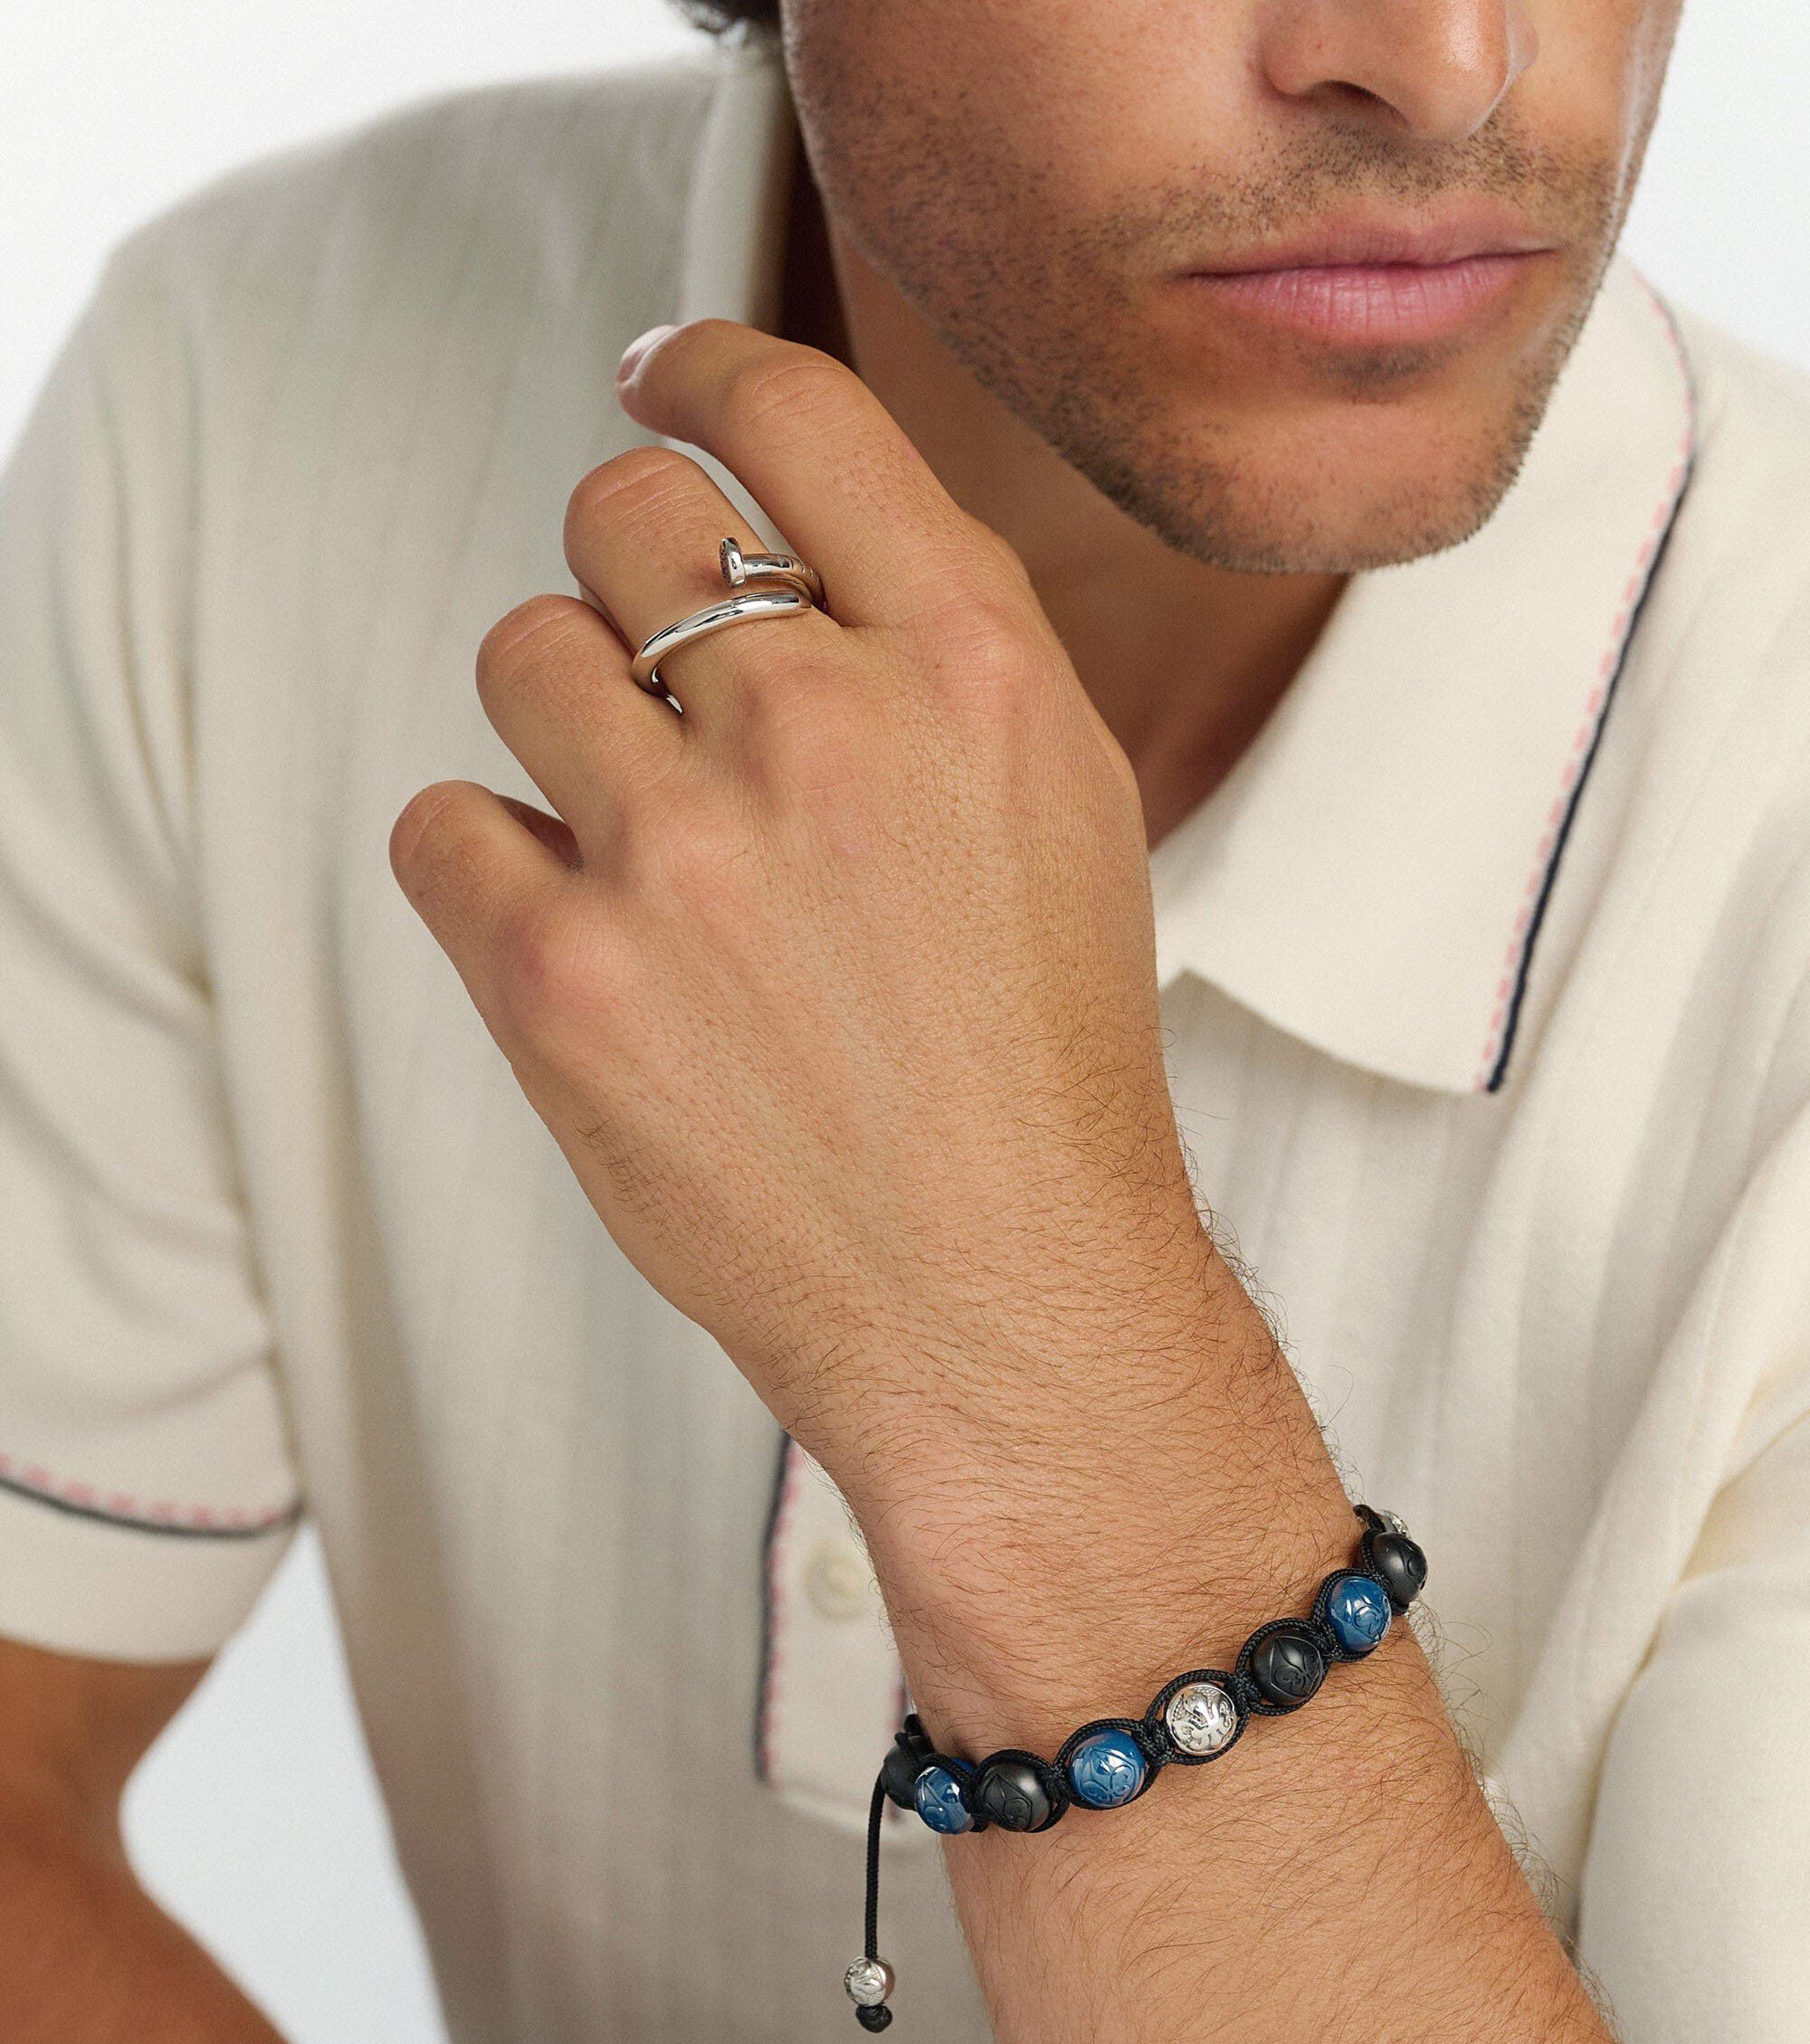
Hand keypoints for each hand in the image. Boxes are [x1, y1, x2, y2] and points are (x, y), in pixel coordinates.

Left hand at [389, 319, 1214, 1538]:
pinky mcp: (562, 978)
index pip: (794, 412)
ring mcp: (684, 853)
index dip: (699, 373)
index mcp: (972, 668)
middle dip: (629, 595)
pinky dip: (494, 871)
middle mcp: (827, 729)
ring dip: (566, 735)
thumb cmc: (1037, 1068)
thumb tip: (774, 535)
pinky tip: (590, 947)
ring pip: (523, 654)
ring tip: (650, 859)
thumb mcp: (1059, 811)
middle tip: (670, 710)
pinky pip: (443, 821)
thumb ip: (933, 651)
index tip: (658, 382)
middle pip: (620, 517)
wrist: (1002, 1302)